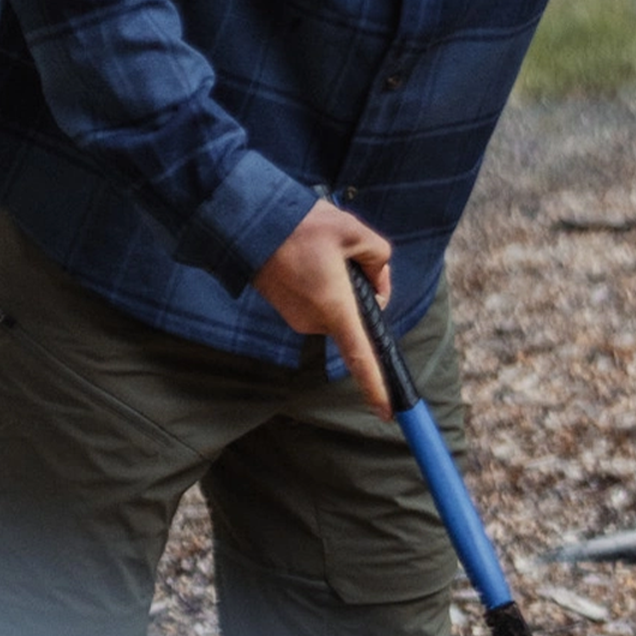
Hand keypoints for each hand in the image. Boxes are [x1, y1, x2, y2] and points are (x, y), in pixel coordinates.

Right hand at [253, 199, 393, 416]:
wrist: (248, 222)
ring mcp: (296, 318)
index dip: (376, 386)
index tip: (388, 413)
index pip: (360, 356)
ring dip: (340, 285)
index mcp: (334, 308)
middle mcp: (314, 321)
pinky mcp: (285, 309)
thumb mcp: (354, 231)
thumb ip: (379, 259)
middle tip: (348, 252)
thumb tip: (378, 283)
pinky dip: (323, 285)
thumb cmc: (301, 226)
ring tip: (321, 250)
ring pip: (337, 306)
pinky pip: (318, 302)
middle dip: (361, 290)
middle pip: (354, 316)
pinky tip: (309, 257)